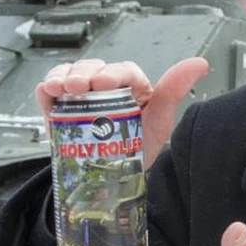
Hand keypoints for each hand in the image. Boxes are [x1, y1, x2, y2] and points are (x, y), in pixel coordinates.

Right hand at [36, 57, 208, 168]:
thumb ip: (175, 92)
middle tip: (78, 86)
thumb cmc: (136, 148)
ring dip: (63, 77)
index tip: (102, 83)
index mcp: (131, 86)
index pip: (123, 72)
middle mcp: (104, 87)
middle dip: (84, 73)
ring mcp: (80, 96)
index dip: (112, 74)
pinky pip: (50, 91)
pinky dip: (47, 88)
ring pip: (70, 74)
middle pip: (93, 68)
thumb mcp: (159, 122)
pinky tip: (48, 90)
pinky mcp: (60, 108)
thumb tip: (199, 64)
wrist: (111, 181)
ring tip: (61, 87)